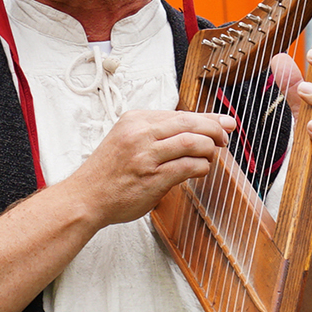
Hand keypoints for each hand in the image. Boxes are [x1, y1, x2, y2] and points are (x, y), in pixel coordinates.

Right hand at [57, 108, 233, 226]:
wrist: (86, 198)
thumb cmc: (107, 173)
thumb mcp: (126, 140)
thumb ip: (154, 134)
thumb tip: (192, 130)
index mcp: (135, 120)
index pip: (180, 113)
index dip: (207, 117)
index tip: (223, 122)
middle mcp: (140, 133)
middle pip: (190, 123)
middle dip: (215, 129)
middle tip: (226, 137)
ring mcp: (147, 155)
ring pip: (193, 142)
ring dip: (210, 148)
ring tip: (213, 155)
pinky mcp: (153, 177)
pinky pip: (189, 166)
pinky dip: (202, 166)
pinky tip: (202, 169)